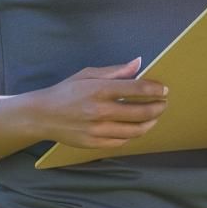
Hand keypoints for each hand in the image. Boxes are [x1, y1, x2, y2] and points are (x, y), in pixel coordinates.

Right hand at [30, 57, 167, 149]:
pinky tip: (138, 127)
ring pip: (135, 130)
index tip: (164, 90)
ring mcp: (97, 129)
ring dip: (150, 123)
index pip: (137, 88)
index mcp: (99, 89)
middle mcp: (100, 110)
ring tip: (155, 116)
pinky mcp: (94, 143)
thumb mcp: (88, 74)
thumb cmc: (67, 91)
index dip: (155, 89)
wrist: (42, 115)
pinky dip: (134, 134)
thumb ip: (115, 71)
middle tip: (164, 104)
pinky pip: (122, 141)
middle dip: (158, 108)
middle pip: (141, 112)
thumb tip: (138, 63)